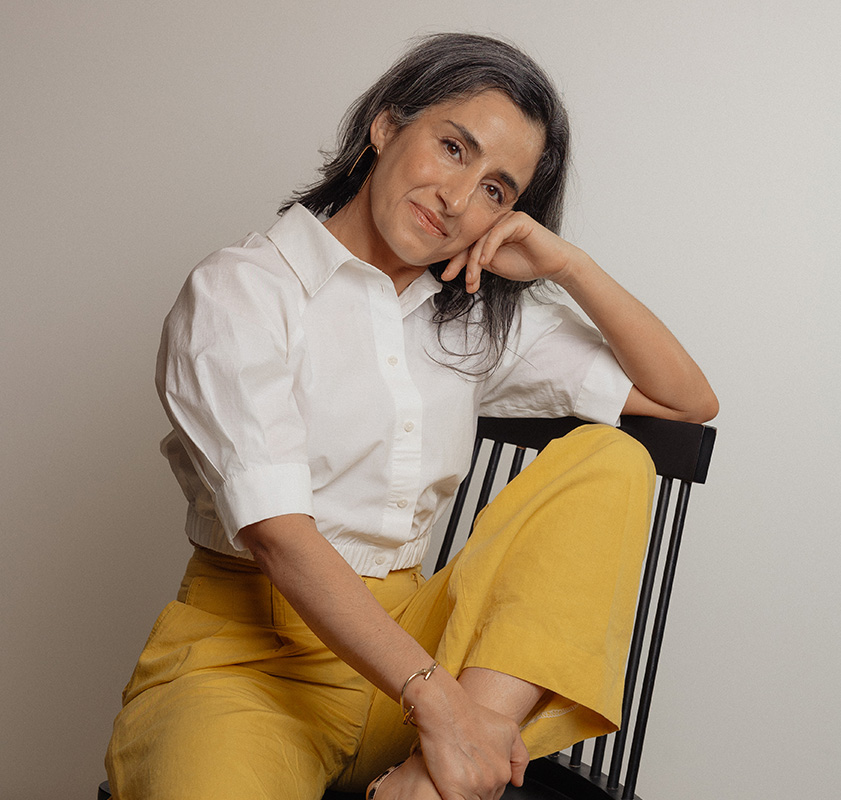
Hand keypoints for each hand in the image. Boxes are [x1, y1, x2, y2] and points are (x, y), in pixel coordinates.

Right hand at [411, 677, 529, 799]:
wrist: (446, 710)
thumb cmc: (472, 715)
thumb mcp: (508, 729)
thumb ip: (520, 757)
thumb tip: (518, 781)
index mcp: (504, 771)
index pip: (498, 790)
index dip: (486, 781)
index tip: (476, 770)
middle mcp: (492, 782)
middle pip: (486, 797)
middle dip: (477, 788)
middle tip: (465, 770)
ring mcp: (473, 788)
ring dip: (466, 792)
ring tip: (456, 774)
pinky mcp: (453, 791)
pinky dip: (456, 798)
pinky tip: (452, 789)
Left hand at [440, 211, 580, 293]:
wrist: (552, 265)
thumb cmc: (527, 264)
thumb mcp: (495, 266)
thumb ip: (477, 261)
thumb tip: (457, 263)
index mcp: (488, 233)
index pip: (467, 244)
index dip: (455, 260)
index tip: (446, 276)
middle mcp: (495, 223)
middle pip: (470, 240)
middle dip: (459, 261)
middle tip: (449, 276)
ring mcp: (506, 219)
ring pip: (481, 239)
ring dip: (474, 261)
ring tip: (472, 278)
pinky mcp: (517, 219)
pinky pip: (497, 233)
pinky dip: (489, 248)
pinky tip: (485, 262)